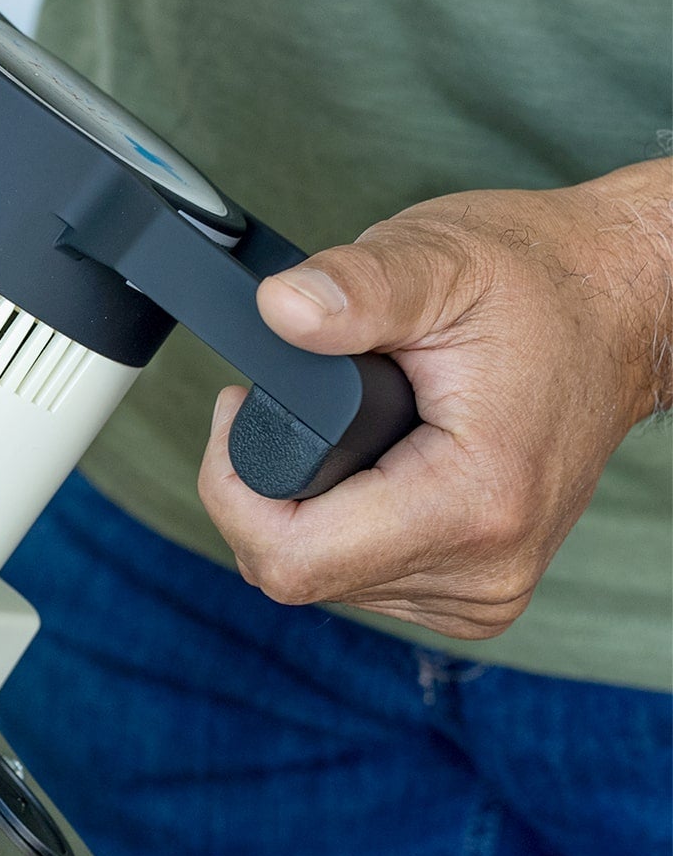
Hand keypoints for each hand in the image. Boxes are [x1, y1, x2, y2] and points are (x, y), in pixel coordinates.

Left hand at [199, 158, 672, 638]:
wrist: (622, 310)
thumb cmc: (538, 281)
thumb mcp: (440, 260)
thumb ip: (355, 289)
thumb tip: (279, 309)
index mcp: (472, 504)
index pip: (291, 556)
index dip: (233, 486)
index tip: (239, 409)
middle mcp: (483, 570)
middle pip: (296, 570)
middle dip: (268, 490)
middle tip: (295, 404)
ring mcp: (482, 591)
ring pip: (322, 577)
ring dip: (308, 508)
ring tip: (353, 431)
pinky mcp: (473, 594)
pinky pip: (360, 579)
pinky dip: (344, 524)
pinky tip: (376, 468)